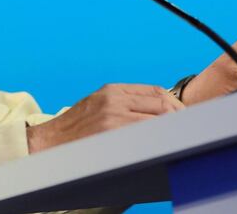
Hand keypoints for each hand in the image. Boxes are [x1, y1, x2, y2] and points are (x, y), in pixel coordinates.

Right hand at [27, 84, 183, 153]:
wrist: (49, 142)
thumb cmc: (73, 129)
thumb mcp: (97, 105)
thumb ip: (123, 104)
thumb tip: (157, 111)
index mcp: (112, 90)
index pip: (155, 90)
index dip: (174, 103)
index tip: (183, 115)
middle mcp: (114, 99)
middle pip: (161, 104)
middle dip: (179, 118)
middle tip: (187, 131)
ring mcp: (113, 117)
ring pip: (157, 120)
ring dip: (172, 131)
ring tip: (179, 139)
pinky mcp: (111, 133)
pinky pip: (145, 135)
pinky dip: (159, 140)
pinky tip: (164, 146)